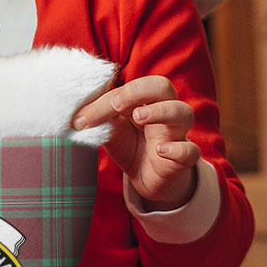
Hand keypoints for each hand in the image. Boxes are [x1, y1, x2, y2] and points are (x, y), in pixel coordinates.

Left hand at [72, 75, 199, 209]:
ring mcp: (176, 134)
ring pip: (183, 112)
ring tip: (139, 117)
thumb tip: (75, 114)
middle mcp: (164, 111)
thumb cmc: (131, 146)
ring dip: (161, 111)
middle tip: (116, 105)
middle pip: (163, 86)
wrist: (148, 179)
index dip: (106, 99)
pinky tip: (160, 150)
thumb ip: (99, 119)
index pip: (130, 88)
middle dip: (138, 91)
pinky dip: (178, 149)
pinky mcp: (183, 159)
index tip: (82, 118)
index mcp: (145, 100)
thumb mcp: (111, 131)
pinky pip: (190, 151)